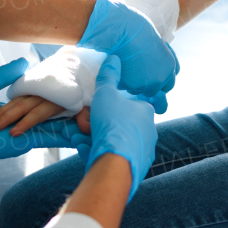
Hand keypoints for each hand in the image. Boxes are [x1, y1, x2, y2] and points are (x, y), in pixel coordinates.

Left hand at [0, 58, 89, 178]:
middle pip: (53, 111)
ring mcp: (26, 132)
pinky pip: (50, 136)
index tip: (75, 84)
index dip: (56, 93)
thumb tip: (24, 63)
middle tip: (93, 99)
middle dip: (72, 107)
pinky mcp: (25, 141)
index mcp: (15, 108)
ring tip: (95, 115)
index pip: (40, 99)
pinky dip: (68, 133)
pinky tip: (84, 130)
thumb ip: (4, 75)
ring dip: (75, 121)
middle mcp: (24, 120)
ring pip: (56, 124)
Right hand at [78, 0, 179, 96]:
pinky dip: (121, 80)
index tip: (151, 75)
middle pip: (154, 91)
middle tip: (136, 74)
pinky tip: (118, 66)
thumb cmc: (139, 30)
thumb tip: (155, 69)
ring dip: (133, 83)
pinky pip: (124, 86)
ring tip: (125, 67)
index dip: (160, 80)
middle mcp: (160, 78)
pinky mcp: (129, 85)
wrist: (125, 30)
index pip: (169, 83)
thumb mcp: (158, 45)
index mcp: (170, 66)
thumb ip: (159, 60)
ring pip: (138, 90)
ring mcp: (144, 84)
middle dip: (146, 85)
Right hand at [79, 55, 157, 198]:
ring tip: (79, 139)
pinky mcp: (134, 168)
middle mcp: (148, 131)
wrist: (115, 162)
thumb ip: (108, 76)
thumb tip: (114, 58)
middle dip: (98, 124)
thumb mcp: (106, 94)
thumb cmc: (113, 124)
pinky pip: (114, 157)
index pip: (132, 102)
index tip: (99, 109)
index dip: (111, 104)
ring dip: (95, 139)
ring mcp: (142, 151)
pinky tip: (86, 151)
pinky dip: (99, 153)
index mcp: (145, 112)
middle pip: (119, 124)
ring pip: (115, 141)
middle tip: (82, 125)